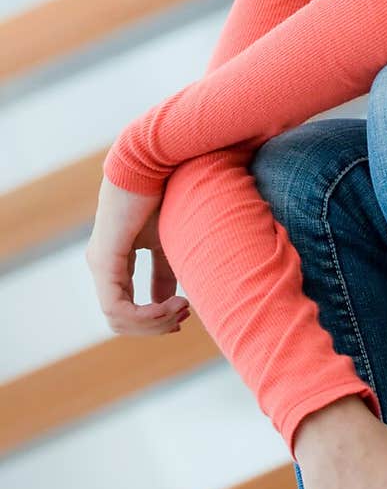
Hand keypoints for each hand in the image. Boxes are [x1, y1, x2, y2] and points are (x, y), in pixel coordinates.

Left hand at [85, 177, 189, 335]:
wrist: (153, 162)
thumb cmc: (163, 195)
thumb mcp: (166, 243)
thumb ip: (164, 273)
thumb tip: (170, 300)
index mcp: (113, 262)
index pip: (126, 308)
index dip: (155, 320)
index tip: (184, 313)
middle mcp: (102, 266)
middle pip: (121, 321)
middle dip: (155, 326)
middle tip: (184, 316)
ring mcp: (99, 265)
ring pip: (118, 319)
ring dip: (154, 322)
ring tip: (181, 308)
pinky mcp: (104, 261)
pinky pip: (118, 307)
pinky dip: (147, 314)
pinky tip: (172, 302)